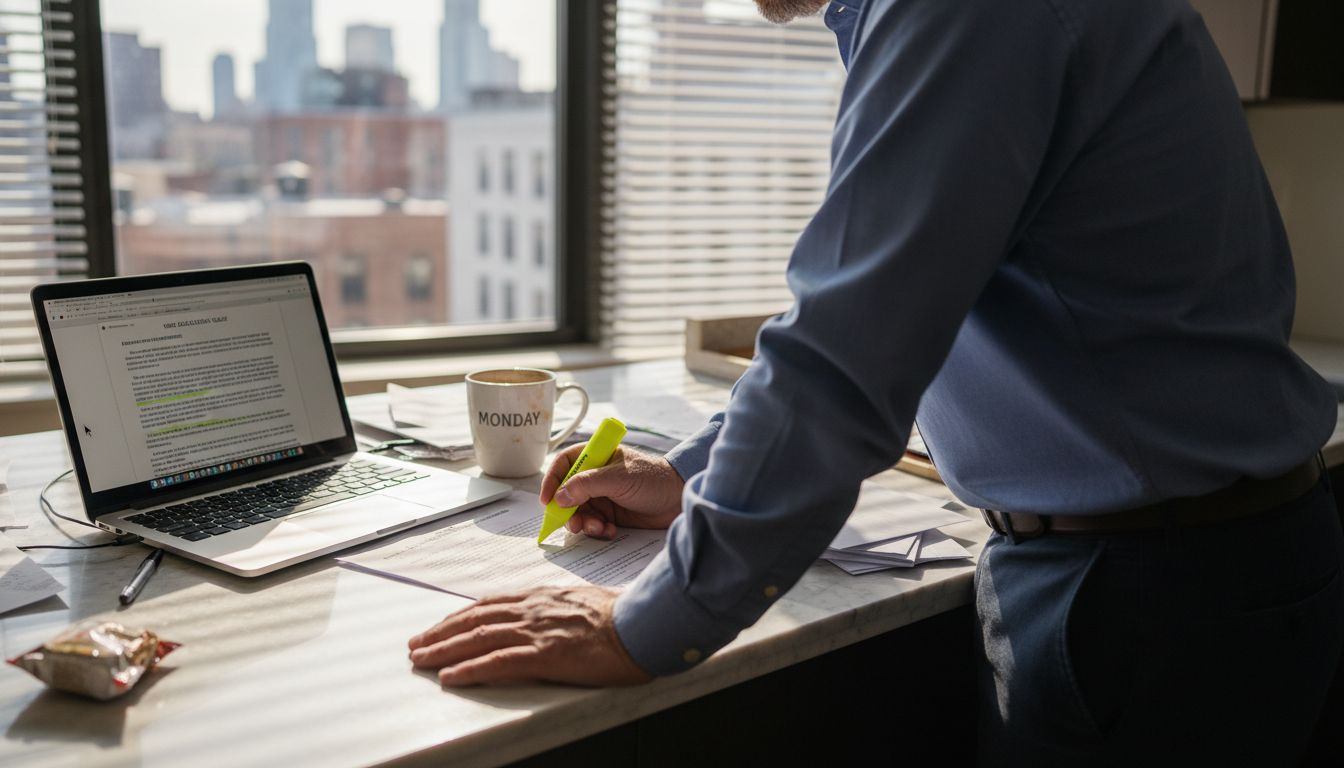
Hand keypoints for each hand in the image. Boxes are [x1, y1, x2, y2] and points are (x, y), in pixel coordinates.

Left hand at [407, 587, 652, 685]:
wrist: (643, 624)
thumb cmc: (621, 617)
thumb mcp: (581, 603)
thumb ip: (555, 609)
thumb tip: (544, 619)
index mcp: (541, 597)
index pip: (489, 605)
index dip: (459, 617)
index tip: (440, 627)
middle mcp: (533, 609)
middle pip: (475, 619)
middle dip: (441, 633)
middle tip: (417, 645)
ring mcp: (537, 631)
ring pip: (478, 638)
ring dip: (445, 650)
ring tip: (422, 660)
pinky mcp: (546, 654)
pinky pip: (498, 661)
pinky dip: (470, 669)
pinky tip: (451, 676)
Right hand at [539, 446, 683, 539]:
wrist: (679, 500)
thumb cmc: (653, 479)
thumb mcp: (618, 478)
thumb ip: (587, 485)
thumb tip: (559, 497)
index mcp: (596, 456)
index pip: (564, 464)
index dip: (552, 480)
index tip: (547, 500)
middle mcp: (595, 476)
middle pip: (566, 493)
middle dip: (568, 511)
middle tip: (574, 524)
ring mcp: (602, 496)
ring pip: (578, 512)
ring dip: (584, 523)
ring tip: (599, 528)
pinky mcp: (610, 514)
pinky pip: (593, 524)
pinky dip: (597, 530)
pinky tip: (610, 531)